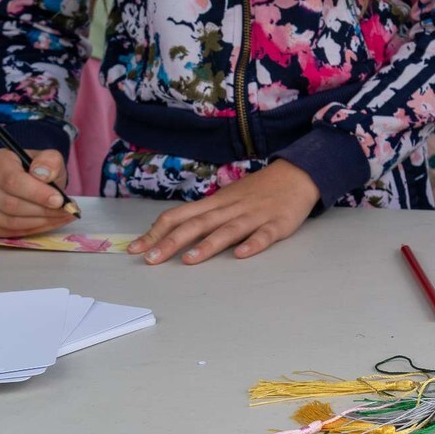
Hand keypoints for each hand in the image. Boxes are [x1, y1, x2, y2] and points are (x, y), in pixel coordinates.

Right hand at [0, 148, 76, 236]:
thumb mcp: (49, 158)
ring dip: (39, 222)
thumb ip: (49, 161)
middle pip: (9, 204)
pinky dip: (32, 230)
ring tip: (62, 216)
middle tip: (66, 210)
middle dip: (41, 210)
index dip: (36, 193)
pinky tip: (50, 222)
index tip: (59, 200)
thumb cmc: (37, 169)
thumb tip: (43, 174)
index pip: (11, 181)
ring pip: (8, 221)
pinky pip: (7, 232)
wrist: (29, 179)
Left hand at [126, 160, 318, 264]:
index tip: (135, 249)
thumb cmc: (258, 190)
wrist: (298, 174)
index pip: (179, 216)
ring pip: (228, 230)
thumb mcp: (227, 197)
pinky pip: (264, 235)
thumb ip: (203, 215)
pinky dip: (253, 244)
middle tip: (151, 259)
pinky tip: (242, 254)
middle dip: (172, 242)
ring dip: (208, 245)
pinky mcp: (278, 223)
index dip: (156, 232)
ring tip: (189, 260)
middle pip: (197, 224)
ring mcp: (254, 216)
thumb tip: (170, 232)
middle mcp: (230, 208)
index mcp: (215, 203)